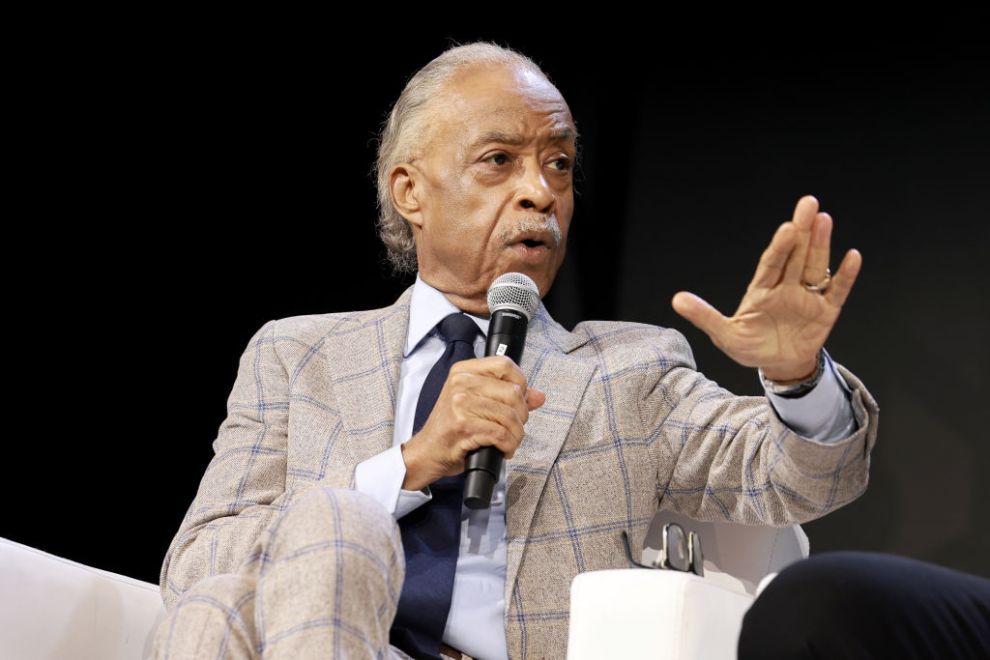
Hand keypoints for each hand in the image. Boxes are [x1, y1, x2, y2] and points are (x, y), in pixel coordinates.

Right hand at [401, 355, 545, 490]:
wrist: (427, 451)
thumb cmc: (451, 428)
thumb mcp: (476, 404)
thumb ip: (509, 397)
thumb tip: (538, 395)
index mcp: (464, 371)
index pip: (505, 364)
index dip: (521, 383)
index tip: (520, 399)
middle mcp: (461, 383)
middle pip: (512, 392)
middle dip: (522, 415)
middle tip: (515, 427)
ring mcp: (460, 404)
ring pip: (509, 416)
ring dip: (516, 435)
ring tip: (510, 441)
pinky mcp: (463, 425)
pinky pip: (501, 434)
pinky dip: (508, 445)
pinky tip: (503, 449)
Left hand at [671, 195, 861, 380]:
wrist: (776, 366)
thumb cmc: (749, 347)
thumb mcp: (724, 334)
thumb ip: (704, 316)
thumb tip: (676, 300)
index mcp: (762, 289)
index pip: (772, 263)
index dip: (780, 247)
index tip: (787, 228)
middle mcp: (786, 287)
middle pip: (795, 256)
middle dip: (802, 232)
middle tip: (808, 204)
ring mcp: (806, 298)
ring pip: (815, 267)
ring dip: (821, 245)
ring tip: (824, 220)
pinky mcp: (825, 312)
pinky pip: (837, 291)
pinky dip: (845, 276)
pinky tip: (852, 257)